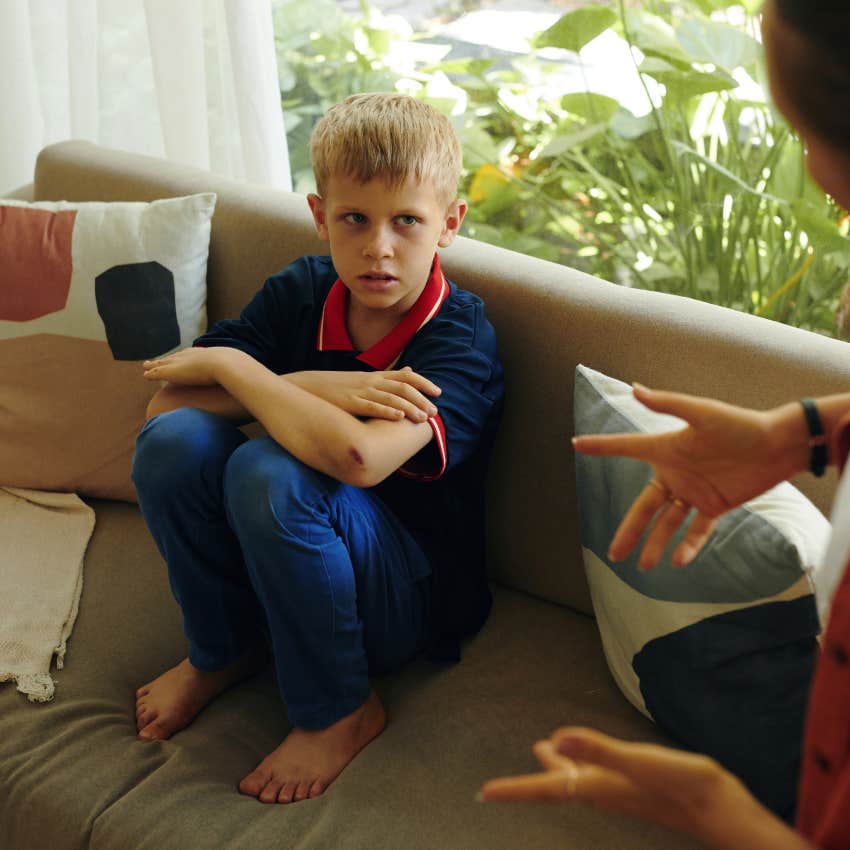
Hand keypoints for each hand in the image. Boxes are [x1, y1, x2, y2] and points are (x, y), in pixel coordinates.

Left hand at [142, 347, 236, 386]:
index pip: (191, 355)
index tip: (182, 357)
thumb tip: (253, 379)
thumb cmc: (235, 369)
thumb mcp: (238, 371)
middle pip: (175, 357)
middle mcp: (190, 356)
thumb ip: (241, 374)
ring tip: (146, 365)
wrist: (226, 365)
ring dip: (154, 364)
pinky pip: (158, 372)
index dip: (185, 357)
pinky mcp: (173, 371)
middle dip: (167, 358)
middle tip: (160, 359)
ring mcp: (181, 363)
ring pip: (163, 363)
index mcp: (204, 355)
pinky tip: (145, 375)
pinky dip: (151, 372)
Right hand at [286, 367, 440, 421]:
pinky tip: (399, 417)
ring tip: (422, 418)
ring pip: (391, 397)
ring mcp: (360, 391)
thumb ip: (387, 377)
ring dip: (409, 407)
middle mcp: (371, 381)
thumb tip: (409, 369)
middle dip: (421, 399)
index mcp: (375, 376)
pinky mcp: (350, 403)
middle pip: (403, 387)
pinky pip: (371, 406)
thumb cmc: (336, 387)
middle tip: (434, 412)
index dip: (423, 383)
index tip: (438, 393)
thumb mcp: (364, 378)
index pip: (406, 376)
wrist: (306, 386)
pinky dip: (387, 411)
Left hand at [479, 727, 810, 849]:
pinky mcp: (636, 788)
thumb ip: (598, 749)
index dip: (514, 789)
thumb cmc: (684, 784)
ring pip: (576, 781)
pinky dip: (581, 766)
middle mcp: (603, 792)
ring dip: (555, 769)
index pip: (546, 788)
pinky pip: (596, 778)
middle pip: (556, 786)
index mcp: (597, 785)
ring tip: (542, 752)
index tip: (483, 793)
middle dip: (529, 782)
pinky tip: (588, 760)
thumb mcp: (639, 761)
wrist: (724, 809)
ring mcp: (620, 792)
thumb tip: (555, 737)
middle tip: (501, 784)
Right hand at [572, 384, 803, 569]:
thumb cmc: (739, 424)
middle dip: (628, 530)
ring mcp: (694, 492)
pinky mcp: (715, 506)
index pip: (626, 448)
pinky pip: (698, 530)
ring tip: (643, 566)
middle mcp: (675, 474)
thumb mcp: (701, 412)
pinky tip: (679, 561)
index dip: (602, 447)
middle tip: (613, 554)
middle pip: (644, 507)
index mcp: (666, 450)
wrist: (778, 445)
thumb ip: (667, 404)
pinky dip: (689, 545)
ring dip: (655, 544)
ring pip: (667, 523)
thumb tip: (634, 388)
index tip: (576, 443)